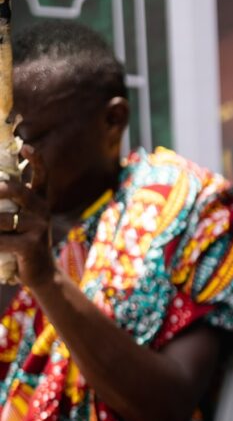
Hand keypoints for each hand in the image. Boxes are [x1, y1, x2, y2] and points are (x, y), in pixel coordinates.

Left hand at [0, 152, 54, 290]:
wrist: (41, 273)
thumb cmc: (22, 241)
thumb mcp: (19, 218)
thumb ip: (9, 202)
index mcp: (40, 200)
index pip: (42, 176)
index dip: (36, 161)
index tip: (27, 147)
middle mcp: (42, 211)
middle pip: (18, 191)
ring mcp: (39, 229)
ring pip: (3, 219)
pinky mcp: (31, 246)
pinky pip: (2, 240)